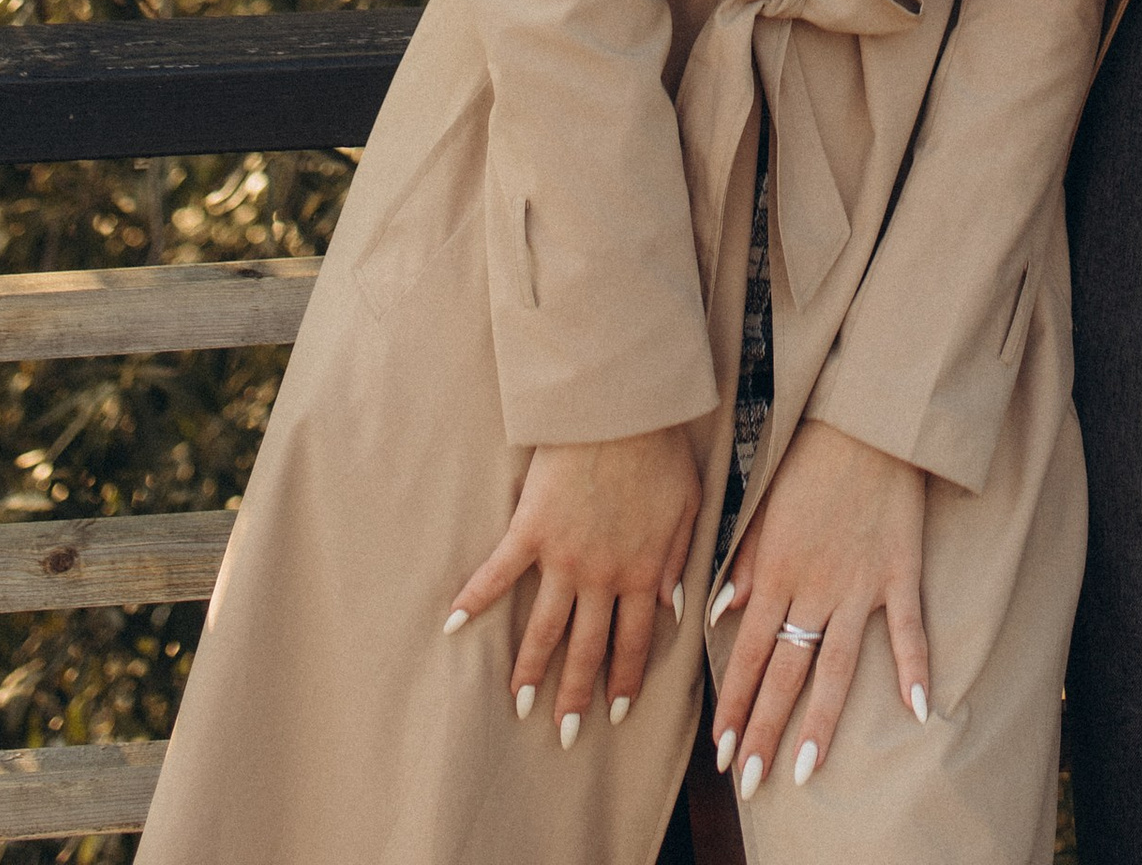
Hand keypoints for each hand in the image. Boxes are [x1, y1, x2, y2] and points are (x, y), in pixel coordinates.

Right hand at [444, 425, 698, 744]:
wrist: (622, 408)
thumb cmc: (660, 450)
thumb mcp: (688, 507)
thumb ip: (678, 560)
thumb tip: (669, 607)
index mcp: (642, 572)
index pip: (633, 641)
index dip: (623, 679)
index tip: (613, 712)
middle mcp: (601, 576)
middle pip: (586, 648)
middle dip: (575, 695)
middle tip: (564, 733)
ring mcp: (562, 557)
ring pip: (545, 628)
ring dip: (530, 670)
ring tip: (517, 704)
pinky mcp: (530, 530)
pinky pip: (498, 573)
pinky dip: (475, 600)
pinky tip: (453, 627)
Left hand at [708, 422, 928, 797]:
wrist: (864, 421)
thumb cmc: (808, 462)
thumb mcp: (762, 509)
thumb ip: (742, 565)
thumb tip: (717, 616)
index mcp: (775, 572)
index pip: (746, 653)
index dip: (732, 704)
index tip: (721, 750)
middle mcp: (813, 588)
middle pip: (784, 672)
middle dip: (763, 730)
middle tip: (749, 781)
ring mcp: (859, 585)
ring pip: (835, 666)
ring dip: (819, 722)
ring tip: (803, 770)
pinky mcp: (899, 572)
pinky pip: (908, 628)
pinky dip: (914, 667)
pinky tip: (918, 710)